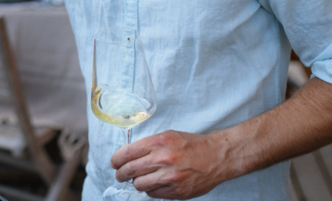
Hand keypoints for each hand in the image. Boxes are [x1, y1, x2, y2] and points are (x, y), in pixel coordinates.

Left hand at [110, 130, 232, 198]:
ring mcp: (170, 177)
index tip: (114, 162)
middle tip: (119, 174)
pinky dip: (150, 190)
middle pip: (129, 171)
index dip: (116, 160)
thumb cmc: (191, 144)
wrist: (217, 156)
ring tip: (138, 179)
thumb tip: (127, 154)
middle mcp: (163, 160)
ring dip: (136, 183)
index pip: (127, 153)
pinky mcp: (177, 192)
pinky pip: (153, 194)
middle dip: (120, 174)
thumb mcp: (167, 136)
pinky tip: (154, 184)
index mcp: (158, 143)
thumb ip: (147, 145)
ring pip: (139, 185)